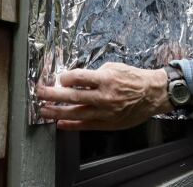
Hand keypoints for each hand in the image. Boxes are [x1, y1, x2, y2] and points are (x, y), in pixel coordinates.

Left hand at [37, 62, 172, 130]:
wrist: (152, 94)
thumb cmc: (133, 78)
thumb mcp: (114, 67)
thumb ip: (94, 73)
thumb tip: (75, 78)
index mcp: (106, 79)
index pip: (79, 78)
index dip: (65, 78)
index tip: (59, 78)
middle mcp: (105, 96)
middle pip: (73, 96)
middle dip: (53, 95)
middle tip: (40, 93)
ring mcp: (106, 112)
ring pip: (76, 113)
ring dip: (57, 112)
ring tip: (44, 110)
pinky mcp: (108, 123)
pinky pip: (86, 125)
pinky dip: (72, 125)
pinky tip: (60, 124)